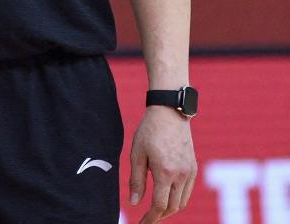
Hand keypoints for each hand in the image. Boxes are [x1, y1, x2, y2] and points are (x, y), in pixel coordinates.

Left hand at [129, 107, 196, 222]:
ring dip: (169, 210)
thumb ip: (136, 180)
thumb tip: (133, 203)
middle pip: (172, 207)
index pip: (159, 205)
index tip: (141, 223)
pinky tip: (166, 198)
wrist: (170, 114)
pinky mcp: (193, 168)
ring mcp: (190, 172)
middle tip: (146, 220)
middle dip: (159, 216)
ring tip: (155, 212)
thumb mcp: (136, 154)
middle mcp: (181, 175)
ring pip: (182, 202)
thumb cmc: (149, 131)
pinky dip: (177, 200)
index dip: (150, 218)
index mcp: (165, 172)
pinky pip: (187, 192)